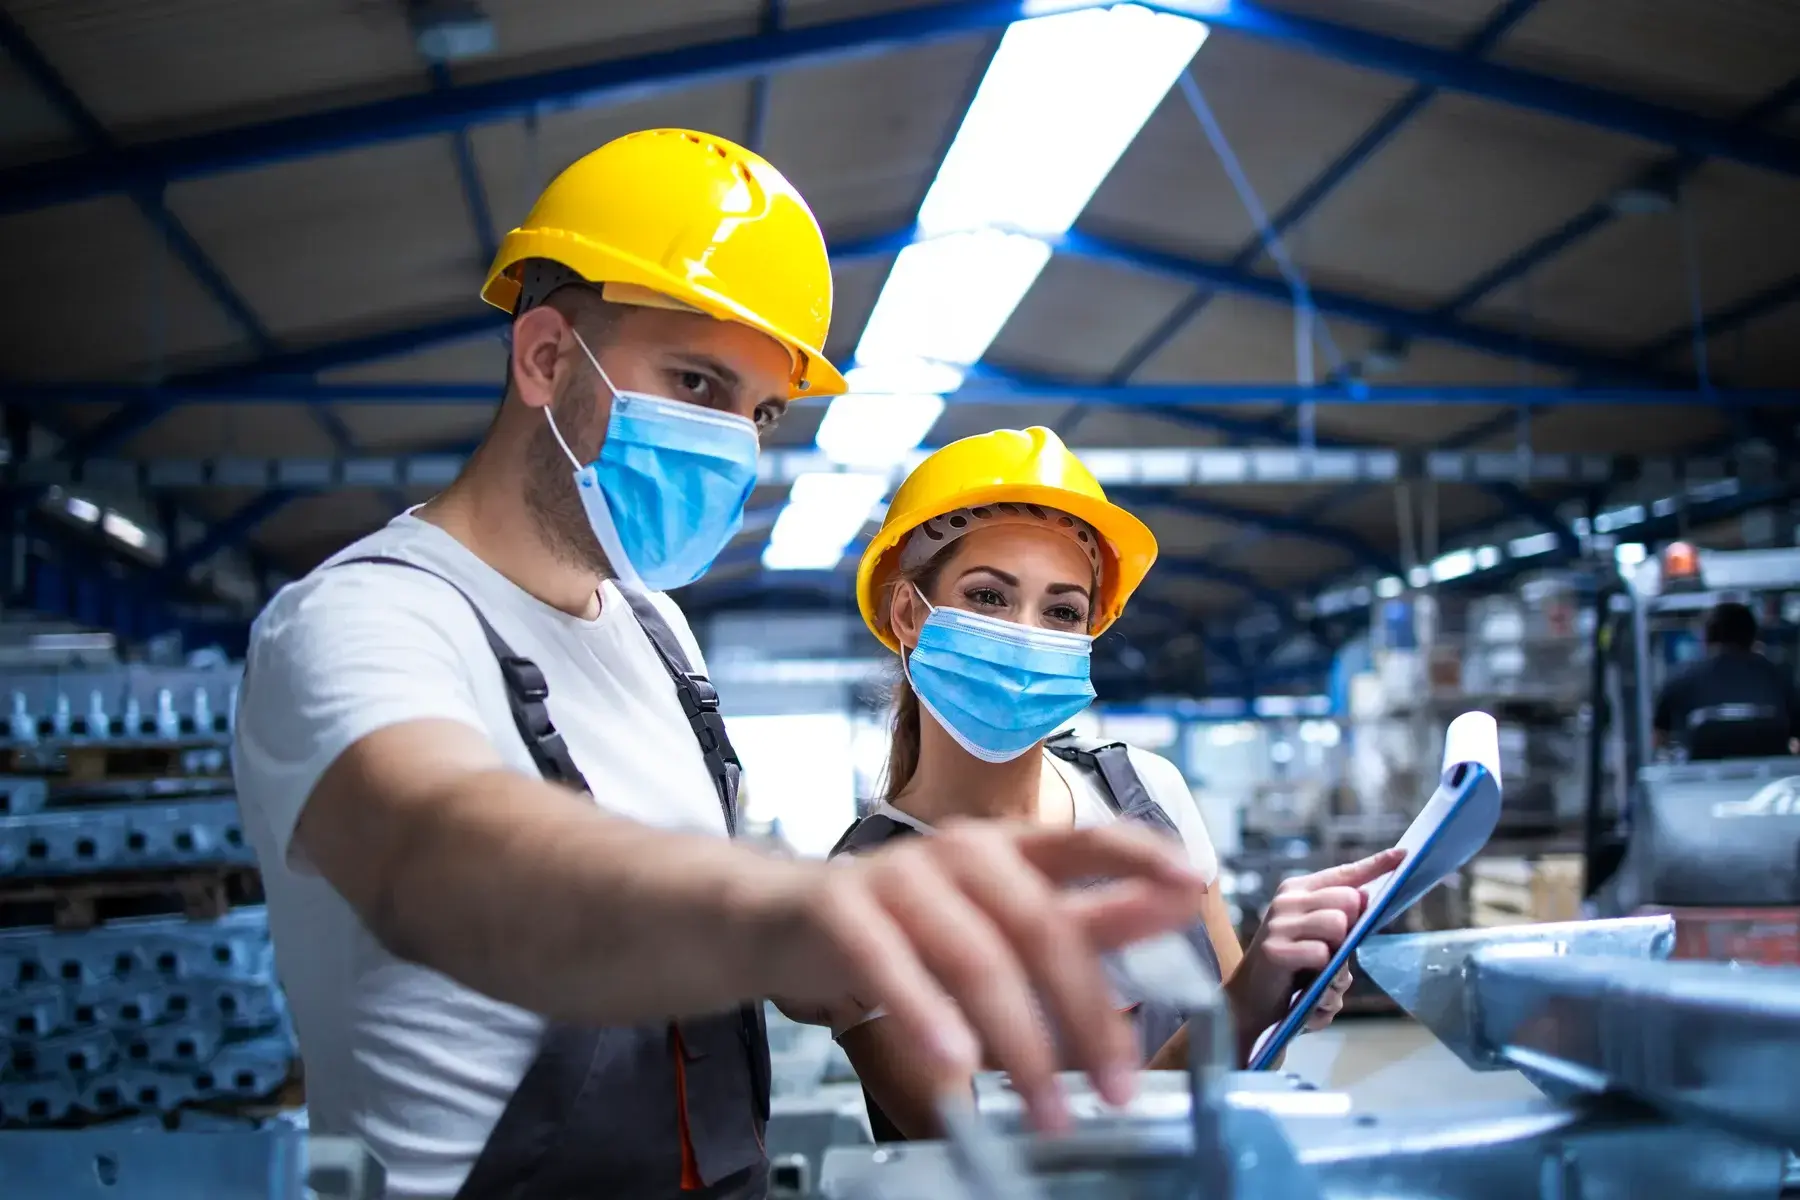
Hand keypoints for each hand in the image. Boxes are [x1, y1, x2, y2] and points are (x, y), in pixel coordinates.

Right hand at [753, 820, 1209, 1132]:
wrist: (781, 919)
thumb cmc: (907, 921)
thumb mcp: (1003, 916)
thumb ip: (1092, 914)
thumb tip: (1179, 900)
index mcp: (1009, 849)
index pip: (1085, 837)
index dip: (1141, 854)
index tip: (1197, 882)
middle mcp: (961, 852)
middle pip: (1040, 925)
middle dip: (1086, 1012)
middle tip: (1118, 1088)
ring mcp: (899, 876)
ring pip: (975, 957)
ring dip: (1018, 1043)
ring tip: (1048, 1109)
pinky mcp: (843, 909)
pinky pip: (891, 967)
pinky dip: (926, 1018)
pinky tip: (955, 1069)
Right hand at [1224, 848, 1403, 1050]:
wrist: (1250, 1000)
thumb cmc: (1293, 968)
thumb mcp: (1320, 938)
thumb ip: (1342, 919)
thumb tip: (1365, 899)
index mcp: (1300, 891)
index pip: (1345, 873)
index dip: (1376, 864)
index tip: (1404, 854)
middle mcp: (1287, 900)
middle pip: (1349, 899)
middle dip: (1352, 927)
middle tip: (1334, 950)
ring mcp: (1279, 923)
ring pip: (1337, 924)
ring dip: (1338, 954)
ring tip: (1323, 971)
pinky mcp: (1275, 950)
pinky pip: (1321, 954)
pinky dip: (1323, 973)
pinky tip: (1307, 984)